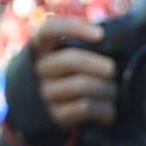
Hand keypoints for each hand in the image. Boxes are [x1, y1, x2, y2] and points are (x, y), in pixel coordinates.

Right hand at [0, 15, 117, 145]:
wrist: (32, 115)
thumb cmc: (58, 77)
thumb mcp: (56, 57)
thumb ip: (77, 46)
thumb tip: (113, 38)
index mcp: (39, 48)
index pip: (50, 29)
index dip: (75, 28)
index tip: (100, 35)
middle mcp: (37, 69)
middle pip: (72, 60)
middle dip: (101, 65)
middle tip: (112, 70)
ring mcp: (44, 94)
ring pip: (82, 85)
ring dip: (107, 89)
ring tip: (113, 92)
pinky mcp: (55, 116)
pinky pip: (86, 108)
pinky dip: (104, 110)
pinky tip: (109, 111)